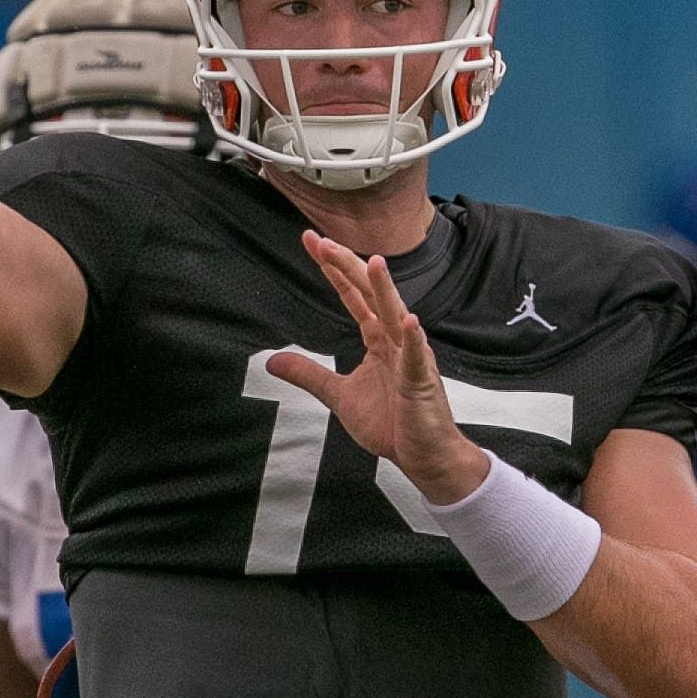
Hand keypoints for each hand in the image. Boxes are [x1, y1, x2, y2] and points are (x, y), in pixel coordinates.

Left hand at [267, 231, 490, 504]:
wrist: (424, 456)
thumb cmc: (391, 424)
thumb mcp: (339, 396)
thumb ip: (310, 375)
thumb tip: (272, 361)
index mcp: (377, 341)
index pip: (353, 297)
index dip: (333, 271)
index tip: (313, 242)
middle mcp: (395, 340)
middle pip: (369, 295)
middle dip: (347, 267)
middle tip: (323, 240)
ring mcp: (411, 358)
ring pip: (395, 316)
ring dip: (385, 290)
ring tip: (373, 262)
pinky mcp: (421, 383)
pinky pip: (416, 359)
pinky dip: (412, 339)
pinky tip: (407, 320)